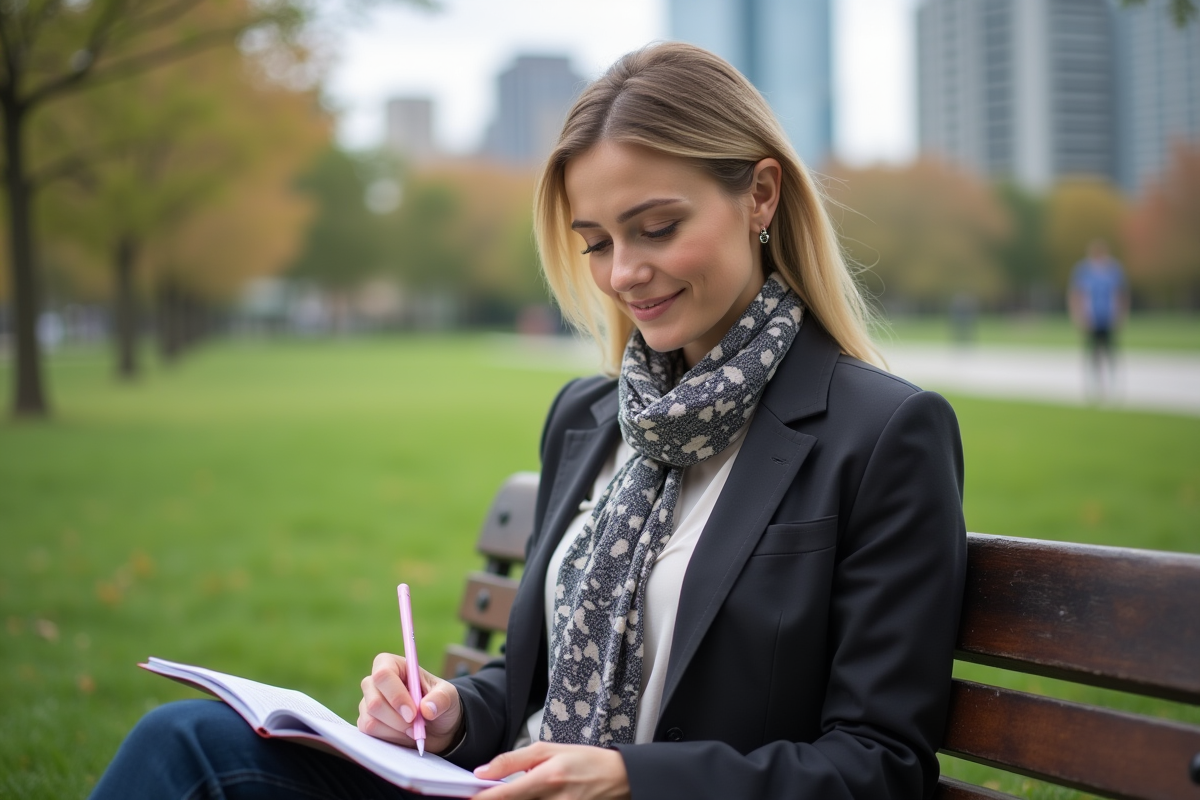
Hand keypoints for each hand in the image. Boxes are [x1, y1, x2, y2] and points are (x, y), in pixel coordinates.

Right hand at [357, 652, 462, 753]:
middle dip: (398, 719)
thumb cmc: (440, 704)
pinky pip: (369, 733)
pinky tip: (403, 734)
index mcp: (393, 665)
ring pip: (371, 720)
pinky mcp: (365, 721)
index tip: (412, 713)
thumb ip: (441, 698)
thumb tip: (426, 708)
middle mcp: (376, 682)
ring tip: (413, 728)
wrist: (437, 728)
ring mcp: (368, 702)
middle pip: (374, 701)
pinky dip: (390, 737)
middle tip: (416, 725)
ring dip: (396, 730)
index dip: (396, 695)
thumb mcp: (449, 696)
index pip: (383, 674)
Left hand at [471, 742, 629, 799]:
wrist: (619, 778)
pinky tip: (530, 798)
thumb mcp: (548, 750)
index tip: (468, 799)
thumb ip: (513, 760)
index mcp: (547, 778)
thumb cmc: (584, 760)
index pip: (505, 794)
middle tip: (486, 796)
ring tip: (513, 794)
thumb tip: (483, 772)